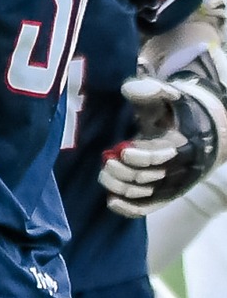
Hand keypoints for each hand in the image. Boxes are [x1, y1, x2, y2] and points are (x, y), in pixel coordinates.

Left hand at [102, 74, 226, 217]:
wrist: (192, 134)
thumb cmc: (171, 113)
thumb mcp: (164, 96)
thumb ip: (149, 89)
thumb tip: (130, 89)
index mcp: (183, 144)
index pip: (165, 156)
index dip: (144, 156)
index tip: (123, 150)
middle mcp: (180, 168)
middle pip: (151, 178)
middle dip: (125, 172)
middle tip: (107, 162)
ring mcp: (172, 184)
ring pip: (146, 194)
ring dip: (122, 187)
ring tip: (104, 173)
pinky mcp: (163, 195)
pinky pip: (147, 208)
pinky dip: (129, 209)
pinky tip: (110, 202)